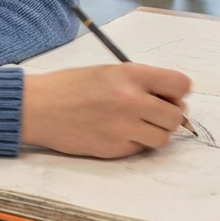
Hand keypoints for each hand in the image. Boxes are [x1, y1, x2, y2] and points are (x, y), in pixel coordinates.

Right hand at [20, 63, 189, 158]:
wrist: (38, 108)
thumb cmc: (70, 86)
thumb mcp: (108, 71)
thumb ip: (140, 82)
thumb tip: (170, 97)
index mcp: (131, 75)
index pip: (181, 85)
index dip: (177, 92)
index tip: (167, 95)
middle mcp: (132, 101)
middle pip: (176, 116)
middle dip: (168, 115)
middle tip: (152, 112)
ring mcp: (124, 127)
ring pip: (163, 137)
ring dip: (154, 132)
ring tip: (134, 124)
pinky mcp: (114, 149)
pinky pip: (140, 149)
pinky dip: (134, 143)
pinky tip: (115, 132)